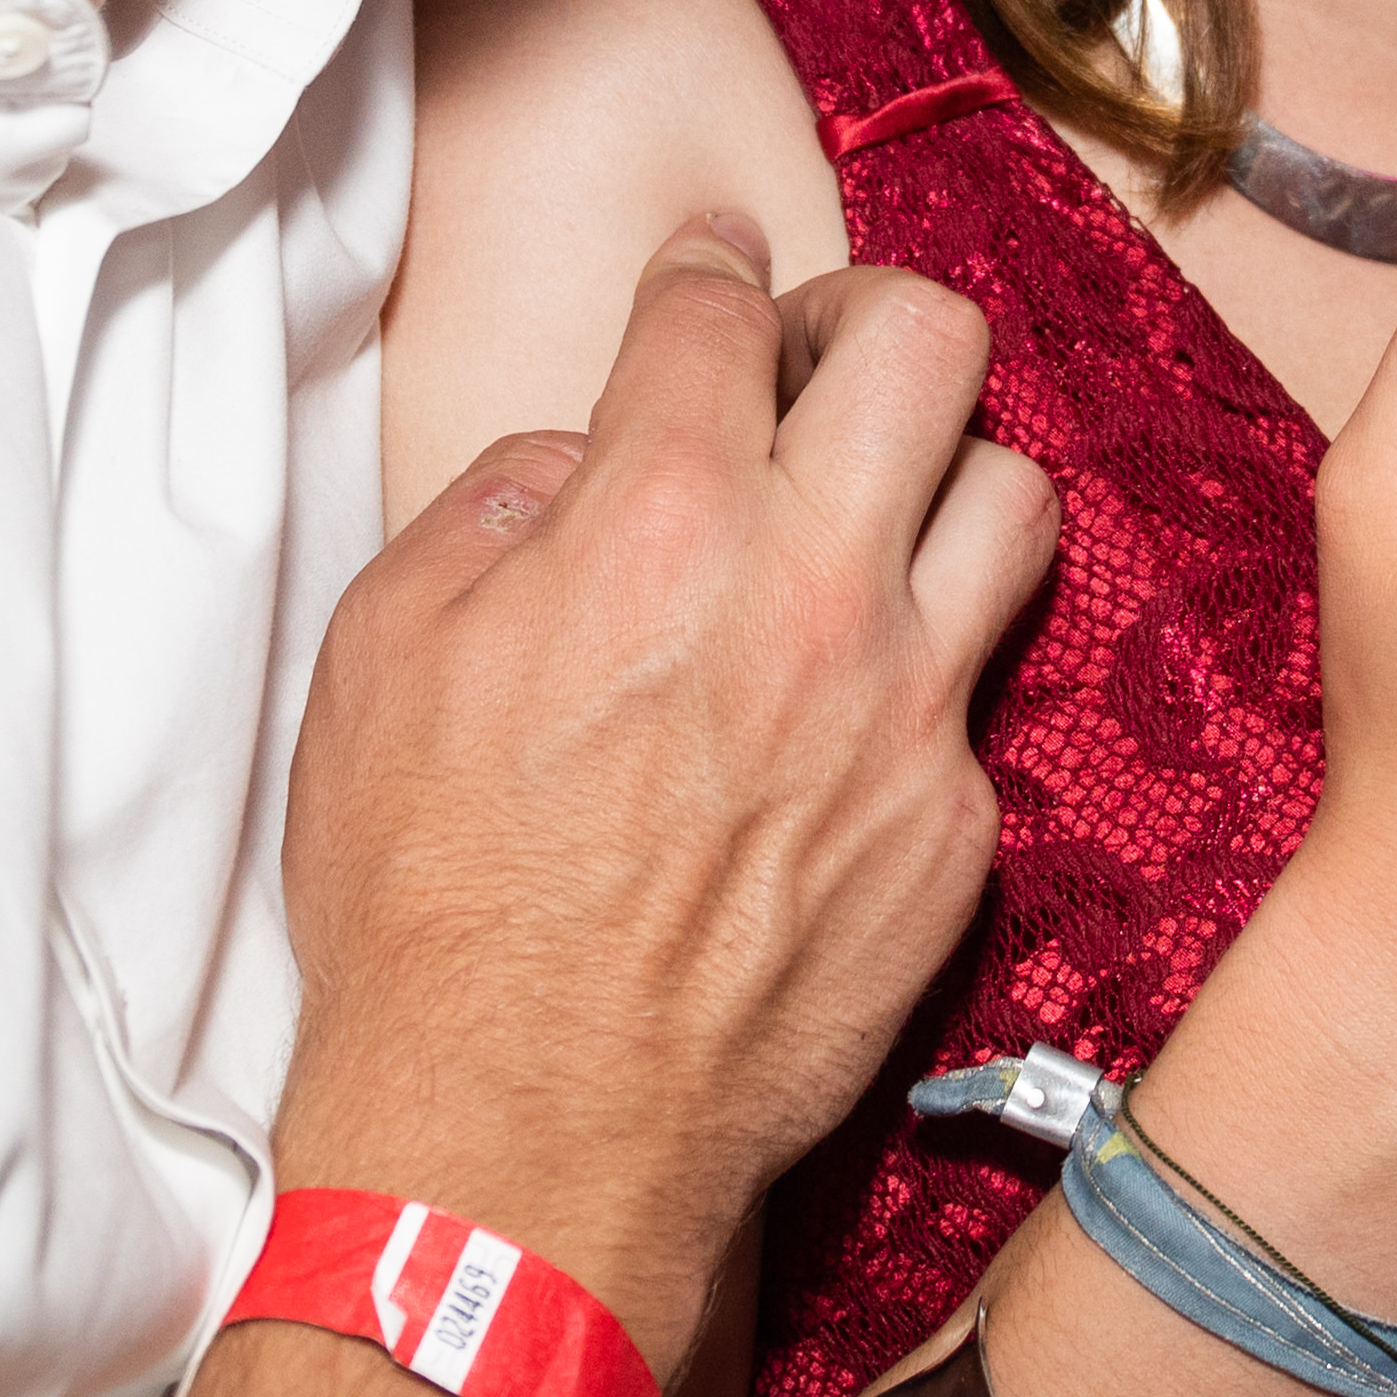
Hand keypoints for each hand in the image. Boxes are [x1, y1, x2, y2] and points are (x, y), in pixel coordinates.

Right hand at [255, 222, 1053, 1353]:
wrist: (525, 1130)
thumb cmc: (428, 907)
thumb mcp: (380, 661)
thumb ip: (492, 513)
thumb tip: (577, 458)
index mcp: (655, 519)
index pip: (721, 308)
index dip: (710, 266)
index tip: (715, 266)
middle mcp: (810, 585)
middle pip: (931, 339)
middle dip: (868, 322)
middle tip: (814, 371)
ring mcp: (907, 705)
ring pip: (1016, 493)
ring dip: (940, 481)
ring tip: (872, 518)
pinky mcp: (957, 821)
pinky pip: (981, 687)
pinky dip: (917, 676)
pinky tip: (843, 717)